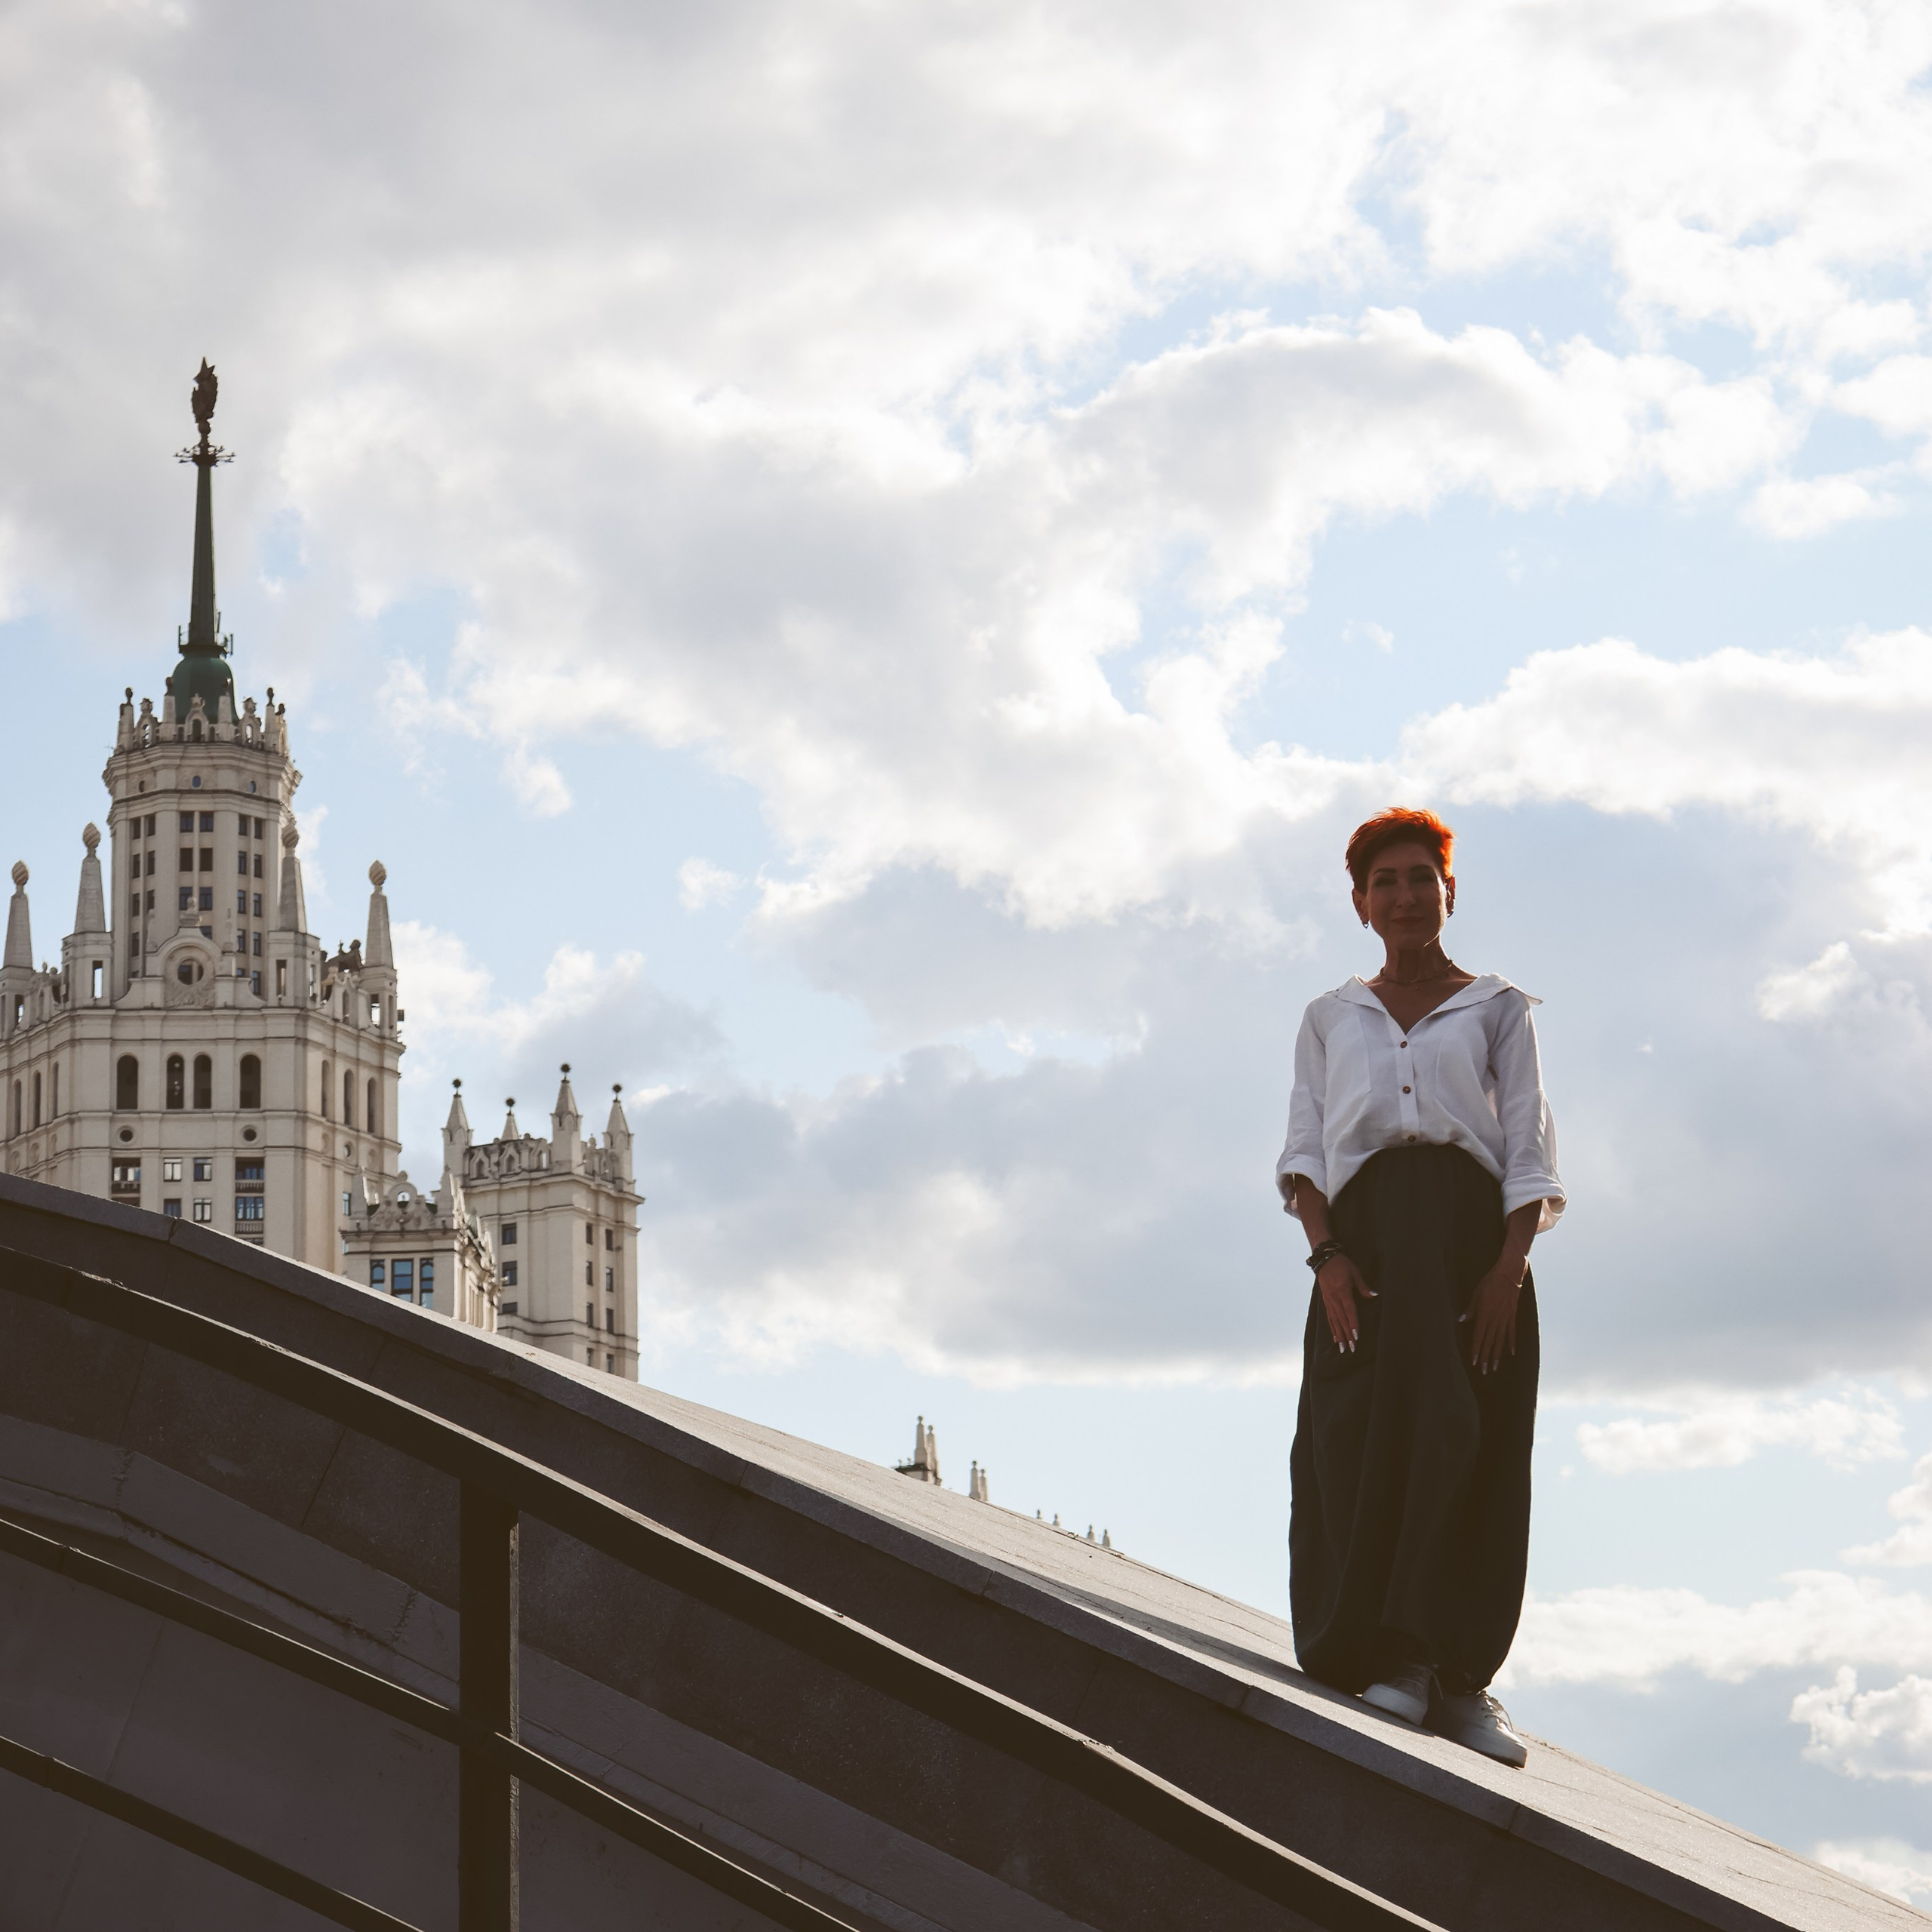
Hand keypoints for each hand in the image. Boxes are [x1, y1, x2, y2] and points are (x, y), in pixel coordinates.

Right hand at [1314, 1255, 1376, 1351]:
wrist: (1324, 1259)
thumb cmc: (1342, 1265)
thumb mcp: (1355, 1273)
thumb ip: (1363, 1287)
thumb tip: (1374, 1296)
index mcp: (1343, 1291)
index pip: (1350, 1311)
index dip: (1353, 1324)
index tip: (1356, 1336)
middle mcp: (1335, 1298)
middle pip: (1342, 1320)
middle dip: (1347, 1335)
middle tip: (1351, 1348)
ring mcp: (1329, 1301)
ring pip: (1334, 1321)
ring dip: (1339, 1336)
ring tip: (1343, 1348)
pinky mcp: (1326, 1301)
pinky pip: (1329, 1318)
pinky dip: (1332, 1329)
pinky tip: (1335, 1338)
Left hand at [1459, 1257, 1525, 1373]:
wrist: (1508, 1275)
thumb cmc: (1489, 1283)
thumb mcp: (1476, 1295)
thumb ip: (1470, 1310)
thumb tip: (1461, 1320)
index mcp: (1484, 1315)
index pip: (1478, 1336)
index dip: (1476, 1349)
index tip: (1474, 1361)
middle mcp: (1495, 1320)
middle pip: (1489, 1342)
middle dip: (1486, 1357)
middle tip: (1484, 1371)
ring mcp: (1505, 1319)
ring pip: (1500, 1341)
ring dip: (1497, 1354)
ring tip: (1495, 1367)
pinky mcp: (1512, 1316)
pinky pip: (1512, 1332)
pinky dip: (1511, 1343)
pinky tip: (1511, 1353)